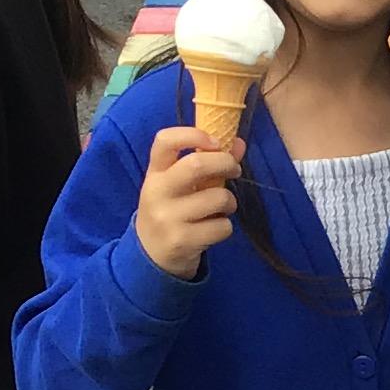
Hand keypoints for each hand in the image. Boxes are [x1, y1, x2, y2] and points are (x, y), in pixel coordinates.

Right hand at [134, 122, 242, 278]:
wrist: (150, 255)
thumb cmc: (170, 211)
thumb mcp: (179, 185)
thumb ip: (207, 163)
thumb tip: (239, 144)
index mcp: (155, 173)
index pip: (165, 141)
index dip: (193, 134)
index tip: (215, 141)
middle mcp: (157, 192)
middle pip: (196, 165)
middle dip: (226, 163)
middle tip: (235, 169)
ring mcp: (167, 217)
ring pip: (218, 197)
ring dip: (230, 201)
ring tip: (224, 207)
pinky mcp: (181, 240)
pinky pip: (222, 226)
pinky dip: (225, 227)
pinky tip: (213, 229)